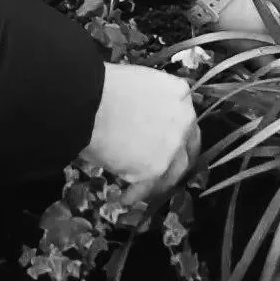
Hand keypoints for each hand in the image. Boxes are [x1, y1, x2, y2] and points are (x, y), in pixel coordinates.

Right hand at [79, 63, 199, 204]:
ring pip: (174, 172)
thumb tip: (141, 117)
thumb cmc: (105, 87)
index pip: (185, 116)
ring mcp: (173, 147)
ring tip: (143, 188)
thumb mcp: (138, 83)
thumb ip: (151, 102)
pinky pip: (148, 188)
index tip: (165, 138)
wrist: (91, 103)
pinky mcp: (156, 170)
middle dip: (177, 158)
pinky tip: (124, 197)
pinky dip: (136, 194)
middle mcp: (184, 120)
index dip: (175, 130)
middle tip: (162, 166)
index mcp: (179, 93)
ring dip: (160, 181)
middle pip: (188, 147)